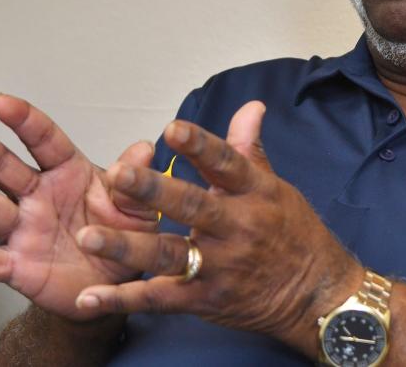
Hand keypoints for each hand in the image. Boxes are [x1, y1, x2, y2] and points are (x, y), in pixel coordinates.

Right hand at [0, 93, 159, 319]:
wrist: (114, 283)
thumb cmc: (123, 235)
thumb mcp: (138, 207)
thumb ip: (135, 181)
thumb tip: (144, 151)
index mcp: (69, 173)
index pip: (44, 140)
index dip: (24, 121)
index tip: (3, 102)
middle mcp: (39, 196)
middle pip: (3, 166)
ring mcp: (24, 229)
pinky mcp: (18, 265)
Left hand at [71, 101, 364, 356]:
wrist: (316, 293)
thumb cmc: (294, 233)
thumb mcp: (276, 188)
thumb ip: (249, 149)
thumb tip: (249, 106)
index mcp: (254, 193)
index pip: (226, 163)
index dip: (200, 145)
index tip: (173, 128)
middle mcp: (237, 227)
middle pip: (192, 206)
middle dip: (152, 191)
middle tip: (116, 174)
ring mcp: (220, 266)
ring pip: (170, 254)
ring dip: (127, 246)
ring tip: (89, 235)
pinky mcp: (206, 300)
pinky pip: (161, 299)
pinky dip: (124, 300)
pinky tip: (91, 298)